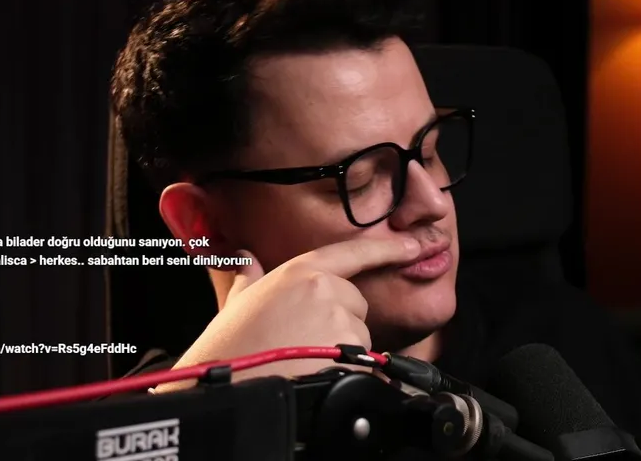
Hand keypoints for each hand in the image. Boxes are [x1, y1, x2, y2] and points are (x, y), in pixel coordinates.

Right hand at [153, 235, 420, 391]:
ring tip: (305, 364)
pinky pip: (365, 364)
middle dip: (340, 324)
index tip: (413, 246)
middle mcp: (325, 290)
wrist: (230, 394)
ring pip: (360, 338)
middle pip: (356, 305)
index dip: (386, 249)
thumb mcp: (233, 306)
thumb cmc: (227, 353)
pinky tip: (319, 379)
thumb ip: (247, 280)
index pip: (352, 253)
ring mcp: (341, 322)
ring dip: (342, 352)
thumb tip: (243, 260)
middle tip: (304, 345)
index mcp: (299, 273)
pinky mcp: (353, 354)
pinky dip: (350, 374)